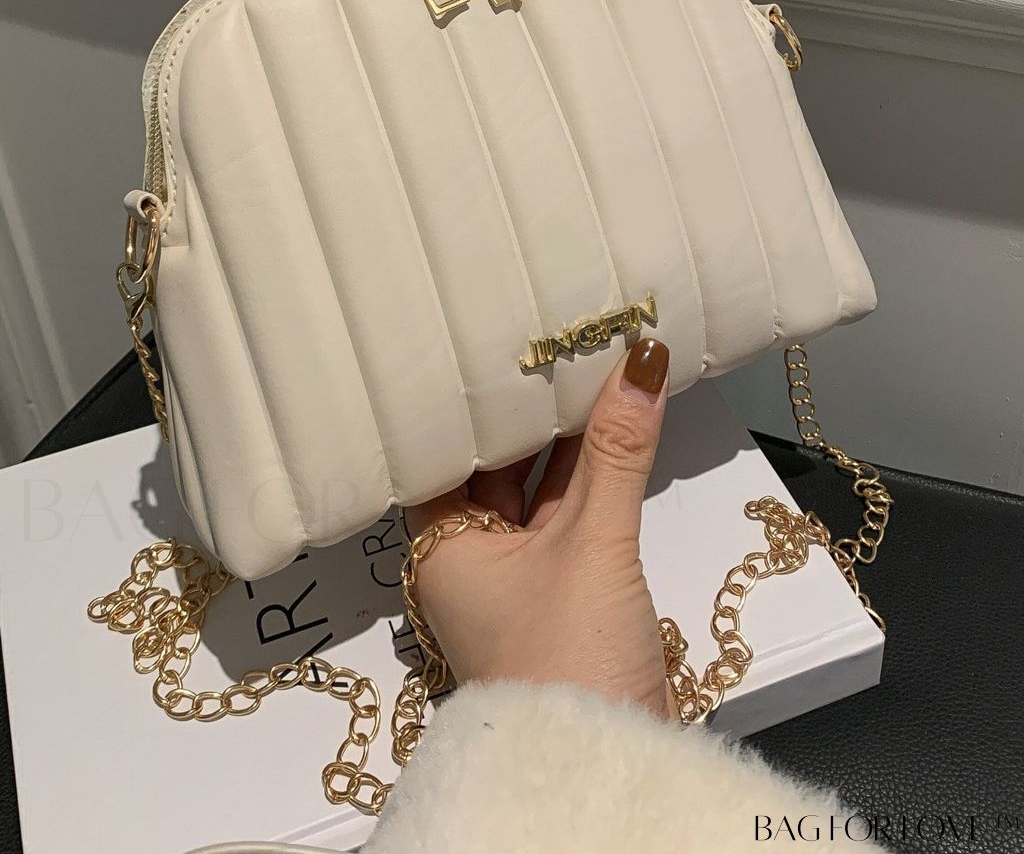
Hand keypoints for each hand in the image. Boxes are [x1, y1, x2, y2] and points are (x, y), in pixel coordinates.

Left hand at [405, 339, 670, 716]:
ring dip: (566, 444)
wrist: (606, 764)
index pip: (443, 451)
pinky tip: (615, 430)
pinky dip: (590, 478)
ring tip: (589, 368)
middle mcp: (470, 560)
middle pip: (493, 467)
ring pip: (536, 492)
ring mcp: (519, 579)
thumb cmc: (567, 658)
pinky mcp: (562, 595)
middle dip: (528, 413)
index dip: (471, 399)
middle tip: (554, 341)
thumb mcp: (592, 543)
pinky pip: (568, 518)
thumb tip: (641, 363)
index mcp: (442, 546)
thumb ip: (618, 452)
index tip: (495, 340)